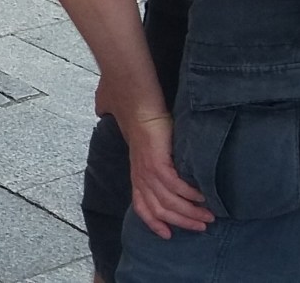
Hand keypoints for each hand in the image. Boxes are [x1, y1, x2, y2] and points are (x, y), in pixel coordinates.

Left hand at [120, 110, 212, 237]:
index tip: (169, 236)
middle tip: (203, 226)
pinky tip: (202, 196)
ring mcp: (147, 172)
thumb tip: (179, 190)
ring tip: (209, 214)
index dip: (154, 224)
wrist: (141, 112)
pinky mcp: (156, 163)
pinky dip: (190, 194)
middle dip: (183, 221)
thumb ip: (160, 174)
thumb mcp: (151, 159)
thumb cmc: (150, 133)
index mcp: (138, 179)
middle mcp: (141, 179)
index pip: (142, 208)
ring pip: (169, 201)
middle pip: (160, 210)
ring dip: (191, 211)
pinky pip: (174, 186)